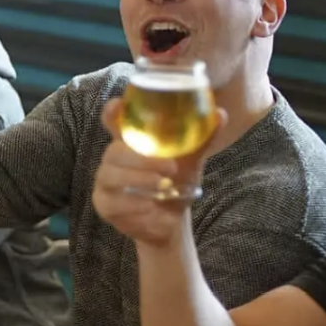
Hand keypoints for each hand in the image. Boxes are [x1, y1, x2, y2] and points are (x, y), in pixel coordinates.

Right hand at [92, 99, 226, 247]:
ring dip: (138, 179)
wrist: (172, 220)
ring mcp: (106, 181)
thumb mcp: (191, 160)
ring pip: (110, 174)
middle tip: (170, 167)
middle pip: (113, 150)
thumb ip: (202, 139)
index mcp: (131, 141)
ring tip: (163, 186)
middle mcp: (114, 158)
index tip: (118, 105)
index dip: (113, 112)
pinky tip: (150, 205)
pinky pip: (113, 201)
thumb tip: (220, 114)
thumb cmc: (177, 184)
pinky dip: (133, 203)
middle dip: (141, 159)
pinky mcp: (104, 204)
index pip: (113, 121)